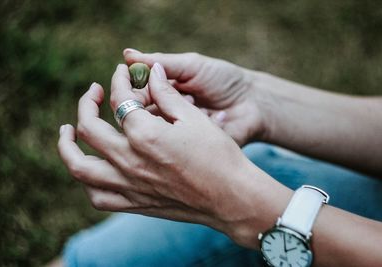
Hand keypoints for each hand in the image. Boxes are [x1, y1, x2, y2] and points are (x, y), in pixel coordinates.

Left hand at [57, 63, 274, 245]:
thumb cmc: (219, 156)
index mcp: (145, 135)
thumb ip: (167, 94)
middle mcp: (130, 161)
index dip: (118, 80)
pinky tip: (92, 168)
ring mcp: (129, 185)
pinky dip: (88, 181)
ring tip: (68, 132)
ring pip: (79, 167)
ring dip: (67, 146)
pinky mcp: (135, 203)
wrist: (231, 198)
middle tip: (93, 92)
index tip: (122, 73)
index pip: (119, 100)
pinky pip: (97, 196)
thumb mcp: (194, 118)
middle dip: (87, 103)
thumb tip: (152, 71)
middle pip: (88, 128)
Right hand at [123, 49, 266, 145]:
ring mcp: (177, 134)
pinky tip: (209, 117)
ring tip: (196, 102)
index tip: (138, 88)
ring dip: (174, 116)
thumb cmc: (223, 80)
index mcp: (162, 93)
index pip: (136, 95)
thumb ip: (163, 62)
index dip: (133, 92)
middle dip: (155, 106)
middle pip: (142, 116)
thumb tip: (127, 54)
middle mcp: (165, 114)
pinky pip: (178, 145)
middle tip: (177, 96)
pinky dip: (190, 129)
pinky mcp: (189, 149)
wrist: (254, 103)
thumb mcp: (193, 66)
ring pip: (158, 132)